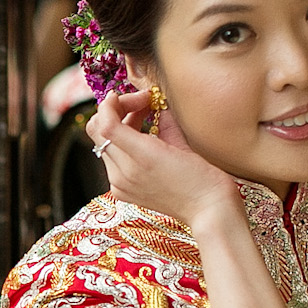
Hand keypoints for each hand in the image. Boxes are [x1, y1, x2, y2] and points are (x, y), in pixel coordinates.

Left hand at [85, 88, 241, 229]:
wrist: (209, 212)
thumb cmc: (204, 178)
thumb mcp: (183, 143)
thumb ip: (164, 120)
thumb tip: (155, 103)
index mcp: (140, 158)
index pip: (106, 123)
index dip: (112, 103)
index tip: (128, 94)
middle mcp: (123, 173)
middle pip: (99, 130)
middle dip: (116, 110)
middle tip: (142, 103)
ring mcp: (120, 184)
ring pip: (103, 144)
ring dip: (118, 126)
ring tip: (145, 116)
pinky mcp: (122, 191)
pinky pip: (111, 159)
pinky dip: (121, 144)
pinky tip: (143, 138)